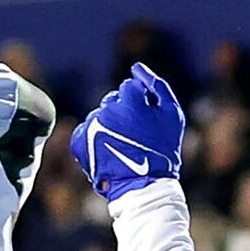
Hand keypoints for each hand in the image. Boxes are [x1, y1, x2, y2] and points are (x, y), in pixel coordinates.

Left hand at [71, 61, 183, 201]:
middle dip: (123, 111)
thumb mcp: (171, 113)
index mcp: (128, 100)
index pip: (129, 86)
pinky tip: (108, 148)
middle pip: (112, 100)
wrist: (143, 182)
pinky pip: (86, 129)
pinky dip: (95, 136)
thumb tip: (136, 68)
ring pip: (99, 115)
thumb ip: (156, 86)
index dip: (140, 101)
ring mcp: (90, 126)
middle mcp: (105, 110)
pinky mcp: (78, 140)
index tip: (146, 118)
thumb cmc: (163, 146)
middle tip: (136, 134)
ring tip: (123, 143)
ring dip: (109, 124)